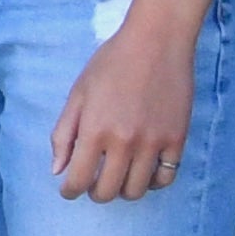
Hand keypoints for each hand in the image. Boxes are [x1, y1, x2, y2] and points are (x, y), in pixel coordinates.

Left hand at [50, 7, 196, 204]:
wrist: (156, 42)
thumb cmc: (111, 64)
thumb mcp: (78, 94)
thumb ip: (64, 134)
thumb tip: (57, 170)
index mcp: (94, 130)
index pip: (79, 180)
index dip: (70, 191)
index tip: (69, 190)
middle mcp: (124, 142)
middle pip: (107, 191)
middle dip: (94, 193)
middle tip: (92, 184)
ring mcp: (153, 143)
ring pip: (137, 190)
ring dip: (122, 190)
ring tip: (117, 178)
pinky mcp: (177, 139)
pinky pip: (165, 178)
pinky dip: (152, 183)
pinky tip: (143, 173)